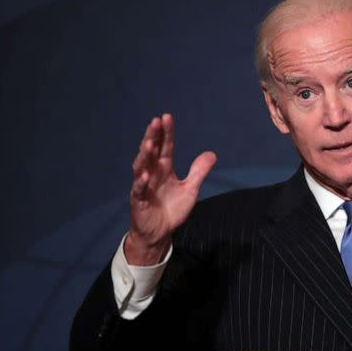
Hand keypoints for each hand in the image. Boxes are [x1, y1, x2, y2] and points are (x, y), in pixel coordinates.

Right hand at [125, 113, 216, 264]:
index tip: (166, 117)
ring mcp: (144, 186)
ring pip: (142, 167)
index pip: (165, 147)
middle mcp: (153, 173)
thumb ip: (199, 171)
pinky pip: (139, 190)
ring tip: (149, 143)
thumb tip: (212, 154)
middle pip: (151, 151)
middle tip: (156, 122)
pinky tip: (145, 175)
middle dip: (153, 136)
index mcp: (164, 168)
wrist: (160, 233)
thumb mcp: (190, 189)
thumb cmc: (172, 209)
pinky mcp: (139, 200)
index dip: (166, 133)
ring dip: (145, 155)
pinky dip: (141, 182)